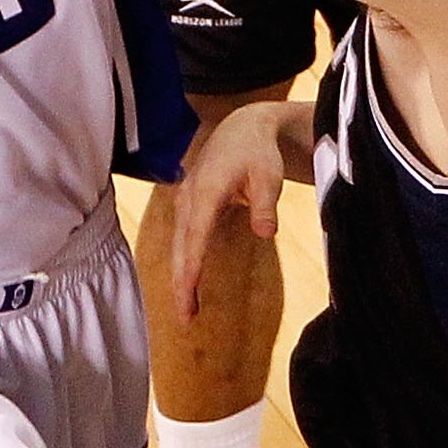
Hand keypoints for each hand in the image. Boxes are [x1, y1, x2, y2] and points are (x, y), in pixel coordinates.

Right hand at [171, 105, 291, 320]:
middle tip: (185, 316)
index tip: (188, 289)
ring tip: (186, 311)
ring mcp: (186, 202)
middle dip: (181, 282)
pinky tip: (187, 286)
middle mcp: (190, 198)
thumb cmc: (257, 153)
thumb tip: (266, 233)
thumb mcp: (269, 176)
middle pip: (182, 246)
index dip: (192, 263)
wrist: (241, 130)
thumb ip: (266, 205)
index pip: (197, 233)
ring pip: (179, 245)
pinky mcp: (188, 207)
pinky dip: (183, 263)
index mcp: (208, 190)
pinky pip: (182, 240)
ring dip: (180, 277)